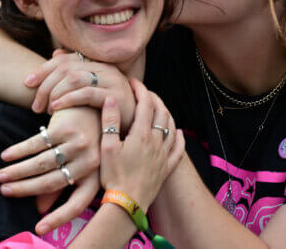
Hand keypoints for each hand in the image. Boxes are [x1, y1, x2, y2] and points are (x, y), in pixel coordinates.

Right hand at [0, 107, 100, 208]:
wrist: (92, 105)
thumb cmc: (84, 140)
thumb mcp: (78, 164)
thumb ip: (60, 186)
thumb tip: (40, 210)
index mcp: (95, 176)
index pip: (78, 203)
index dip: (58, 218)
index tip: (38, 228)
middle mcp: (89, 161)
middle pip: (51, 182)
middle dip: (24, 189)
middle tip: (4, 191)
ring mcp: (78, 144)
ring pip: (41, 163)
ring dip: (18, 171)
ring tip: (1, 175)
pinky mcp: (65, 128)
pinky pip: (36, 144)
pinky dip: (19, 151)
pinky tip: (6, 155)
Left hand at [25, 49, 135, 130]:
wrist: (134, 130)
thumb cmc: (107, 113)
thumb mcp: (89, 92)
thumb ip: (73, 74)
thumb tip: (55, 52)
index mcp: (97, 64)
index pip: (65, 59)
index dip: (43, 69)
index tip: (27, 83)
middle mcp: (106, 68)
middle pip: (67, 68)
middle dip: (46, 85)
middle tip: (35, 105)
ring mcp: (113, 80)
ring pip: (75, 78)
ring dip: (55, 93)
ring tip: (45, 109)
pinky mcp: (116, 96)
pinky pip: (87, 93)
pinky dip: (68, 99)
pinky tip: (56, 108)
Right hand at [100, 79, 184, 212]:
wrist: (127, 204)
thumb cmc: (113, 176)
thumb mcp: (106, 147)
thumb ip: (110, 120)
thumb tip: (112, 98)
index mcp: (141, 134)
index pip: (145, 104)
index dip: (140, 90)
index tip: (133, 82)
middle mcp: (156, 142)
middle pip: (161, 112)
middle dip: (153, 98)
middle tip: (144, 92)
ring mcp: (164, 155)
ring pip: (171, 127)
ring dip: (166, 113)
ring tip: (158, 107)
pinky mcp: (167, 168)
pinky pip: (179, 148)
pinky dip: (179, 136)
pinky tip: (178, 132)